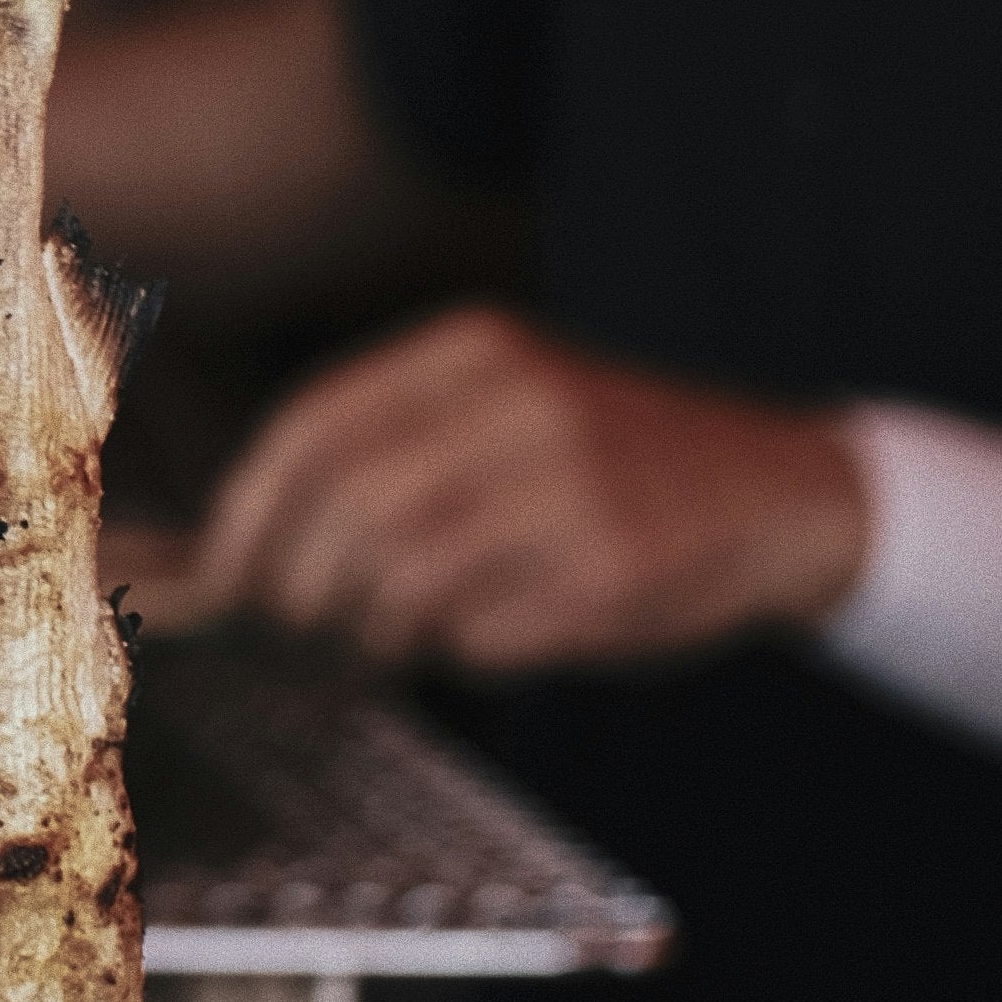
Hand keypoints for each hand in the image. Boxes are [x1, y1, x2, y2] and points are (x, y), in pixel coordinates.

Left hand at [190, 307, 870, 671]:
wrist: (780, 493)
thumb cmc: (606, 464)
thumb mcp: (501, 408)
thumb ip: (383, 449)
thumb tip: (233, 543)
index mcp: (477, 351)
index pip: (315, 427)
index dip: (249, 514)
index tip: (221, 578)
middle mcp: (522, 405)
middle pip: (347, 509)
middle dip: (301, 586)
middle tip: (302, 624)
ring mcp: (570, 488)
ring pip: (402, 578)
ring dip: (376, 627)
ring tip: (398, 631)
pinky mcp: (609, 571)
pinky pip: (479, 633)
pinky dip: (461, 650)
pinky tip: (493, 630)